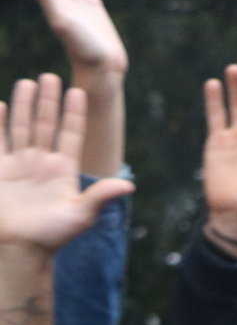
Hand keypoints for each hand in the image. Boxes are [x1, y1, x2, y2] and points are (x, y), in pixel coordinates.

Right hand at [0, 75, 127, 250]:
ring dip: (24, 105)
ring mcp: (19, 165)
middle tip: (51, 76)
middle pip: (46, 125)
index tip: (79, 91)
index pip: (72, 135)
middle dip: (49, 101)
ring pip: (22, 127)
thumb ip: (100, 196)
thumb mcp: (80, 215)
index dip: (75, 114)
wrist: (19, 248)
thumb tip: (130, 185)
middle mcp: (42, 164)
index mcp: (64, 171)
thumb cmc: (51, 235)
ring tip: (28, 82)